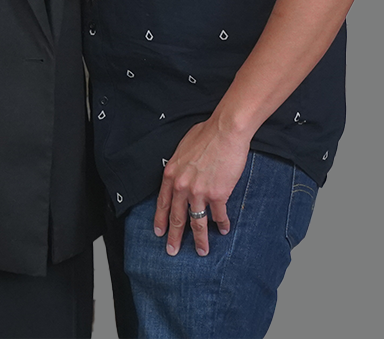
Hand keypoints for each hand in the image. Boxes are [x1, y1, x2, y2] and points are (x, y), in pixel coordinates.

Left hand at [153, 118, 248, 256]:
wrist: (225, 131)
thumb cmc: (206, 134)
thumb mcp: (183, 148)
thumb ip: (180, 165)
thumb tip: (182, 172)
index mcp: (172, 173)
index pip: (163, 202)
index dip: (160, 219)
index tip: (159, 232)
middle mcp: (182, 185)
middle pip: (176, 217)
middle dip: (174, 237)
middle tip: (172, 251)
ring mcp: (199, 192)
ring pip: (197, 223)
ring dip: (199, 240)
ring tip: (201, 251)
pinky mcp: (217, 195)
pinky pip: (218, 216)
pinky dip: (222, 224)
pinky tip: (223, 230)